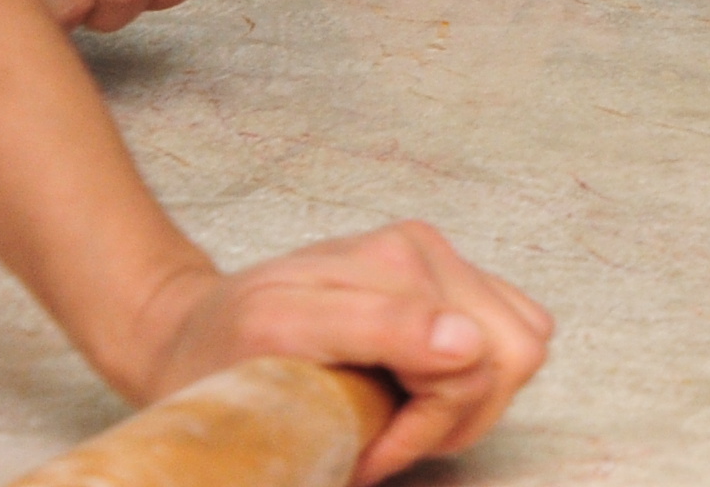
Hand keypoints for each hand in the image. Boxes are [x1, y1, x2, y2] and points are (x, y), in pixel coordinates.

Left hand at [116, 221, 552, 485]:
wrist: (188, 328)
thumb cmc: (221, 350)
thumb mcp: (279, 340)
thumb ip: (379, 331)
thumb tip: (469, 346)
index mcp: (395, 262)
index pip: (472, 368)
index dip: (421, 431)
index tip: (364, 457)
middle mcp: (428, 251)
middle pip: (514, 354)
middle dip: (457, 417)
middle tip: (388, 443)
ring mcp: (442, 261)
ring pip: (522, 346)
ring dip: (471, 401)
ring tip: (403, 419)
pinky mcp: (446, 279)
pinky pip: (511, 332)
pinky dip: (476, 378)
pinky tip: (417, 392)